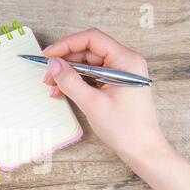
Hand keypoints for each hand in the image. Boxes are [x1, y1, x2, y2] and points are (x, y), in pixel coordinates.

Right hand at [43, 28, 169, 163]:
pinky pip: (92, 77)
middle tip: (47, 74)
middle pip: (89, 51)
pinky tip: (62, 91)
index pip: (92, 40)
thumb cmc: (125, 129)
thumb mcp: (92, 104)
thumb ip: (70, 81)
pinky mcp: (115, 86)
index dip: (67, 44)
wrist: (142, 149)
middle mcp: (125, 63)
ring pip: (88, 65)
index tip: (49, 54)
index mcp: (126, 61)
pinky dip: (76, 82)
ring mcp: (120, 74)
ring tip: (52, 86)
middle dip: (65, 62)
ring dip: (69, 73)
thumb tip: (53, 65)